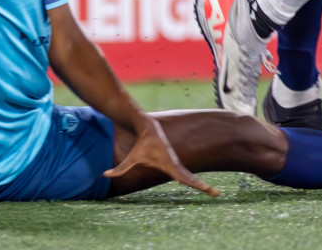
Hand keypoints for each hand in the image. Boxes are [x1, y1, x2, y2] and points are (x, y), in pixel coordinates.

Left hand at [103, 116, 218, 196]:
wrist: (149, 127)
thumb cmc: (141, 143)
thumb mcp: (132, 157)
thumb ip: (120, 168)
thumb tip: (105, 175)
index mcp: (170, 165)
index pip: (184, 177)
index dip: (195, 183)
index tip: (206, 188)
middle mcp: (176, 164)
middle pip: (191, 179)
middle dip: (203, 187)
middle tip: (216, 194)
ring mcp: (177, 163)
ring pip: (190, 176)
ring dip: (201, 184)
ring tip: (214, 192)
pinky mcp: (175, 163)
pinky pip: (186, 174)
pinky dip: (194, 180)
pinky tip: (200, 186)